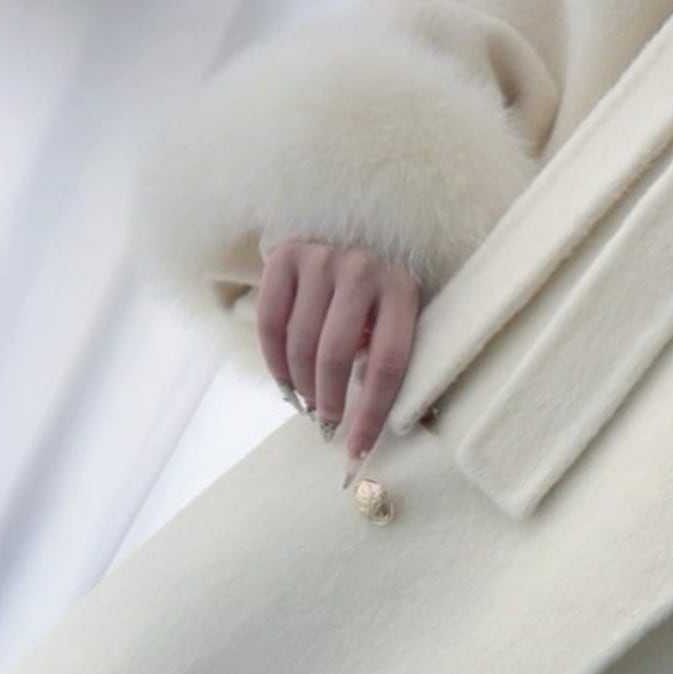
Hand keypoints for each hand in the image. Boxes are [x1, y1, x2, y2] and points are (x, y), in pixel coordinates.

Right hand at [256, 239, 420, 484]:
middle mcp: (363, 270)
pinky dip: (274, 362)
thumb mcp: (393, 313)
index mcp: (402, 289)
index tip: (357, 450)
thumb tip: (366, 423)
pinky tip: (285, 381)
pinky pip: (270, 323)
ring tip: (307, 403)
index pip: (389, 364)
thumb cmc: (374, 287)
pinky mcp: (285, 255)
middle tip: (325, 425)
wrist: (345, 222)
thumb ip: (382, 353)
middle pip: (336, 356)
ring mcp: (321, 259)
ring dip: (301, 386)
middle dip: (328, 402)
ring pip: (300, 344)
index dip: (371, 413)